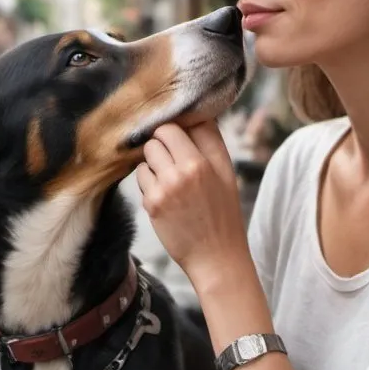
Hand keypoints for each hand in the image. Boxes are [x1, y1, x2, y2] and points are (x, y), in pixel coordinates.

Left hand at [135, 121, 250, 290]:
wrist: (216, 257)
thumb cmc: (223, 214)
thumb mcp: (227, 173)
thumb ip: (211, 141)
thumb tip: (198, 113)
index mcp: (203, 162)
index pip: (174, 126)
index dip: (174, 131)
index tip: (179, 140)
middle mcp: (182, 172)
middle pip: (157, 137)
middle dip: (162, 145)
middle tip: (173, 161)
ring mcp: (164, 188)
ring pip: (146, 157)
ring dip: (154, 164)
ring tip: (171, 181)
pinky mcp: (151, 204)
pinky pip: (141, 178)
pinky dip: (149, 184)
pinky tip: (165, 197)